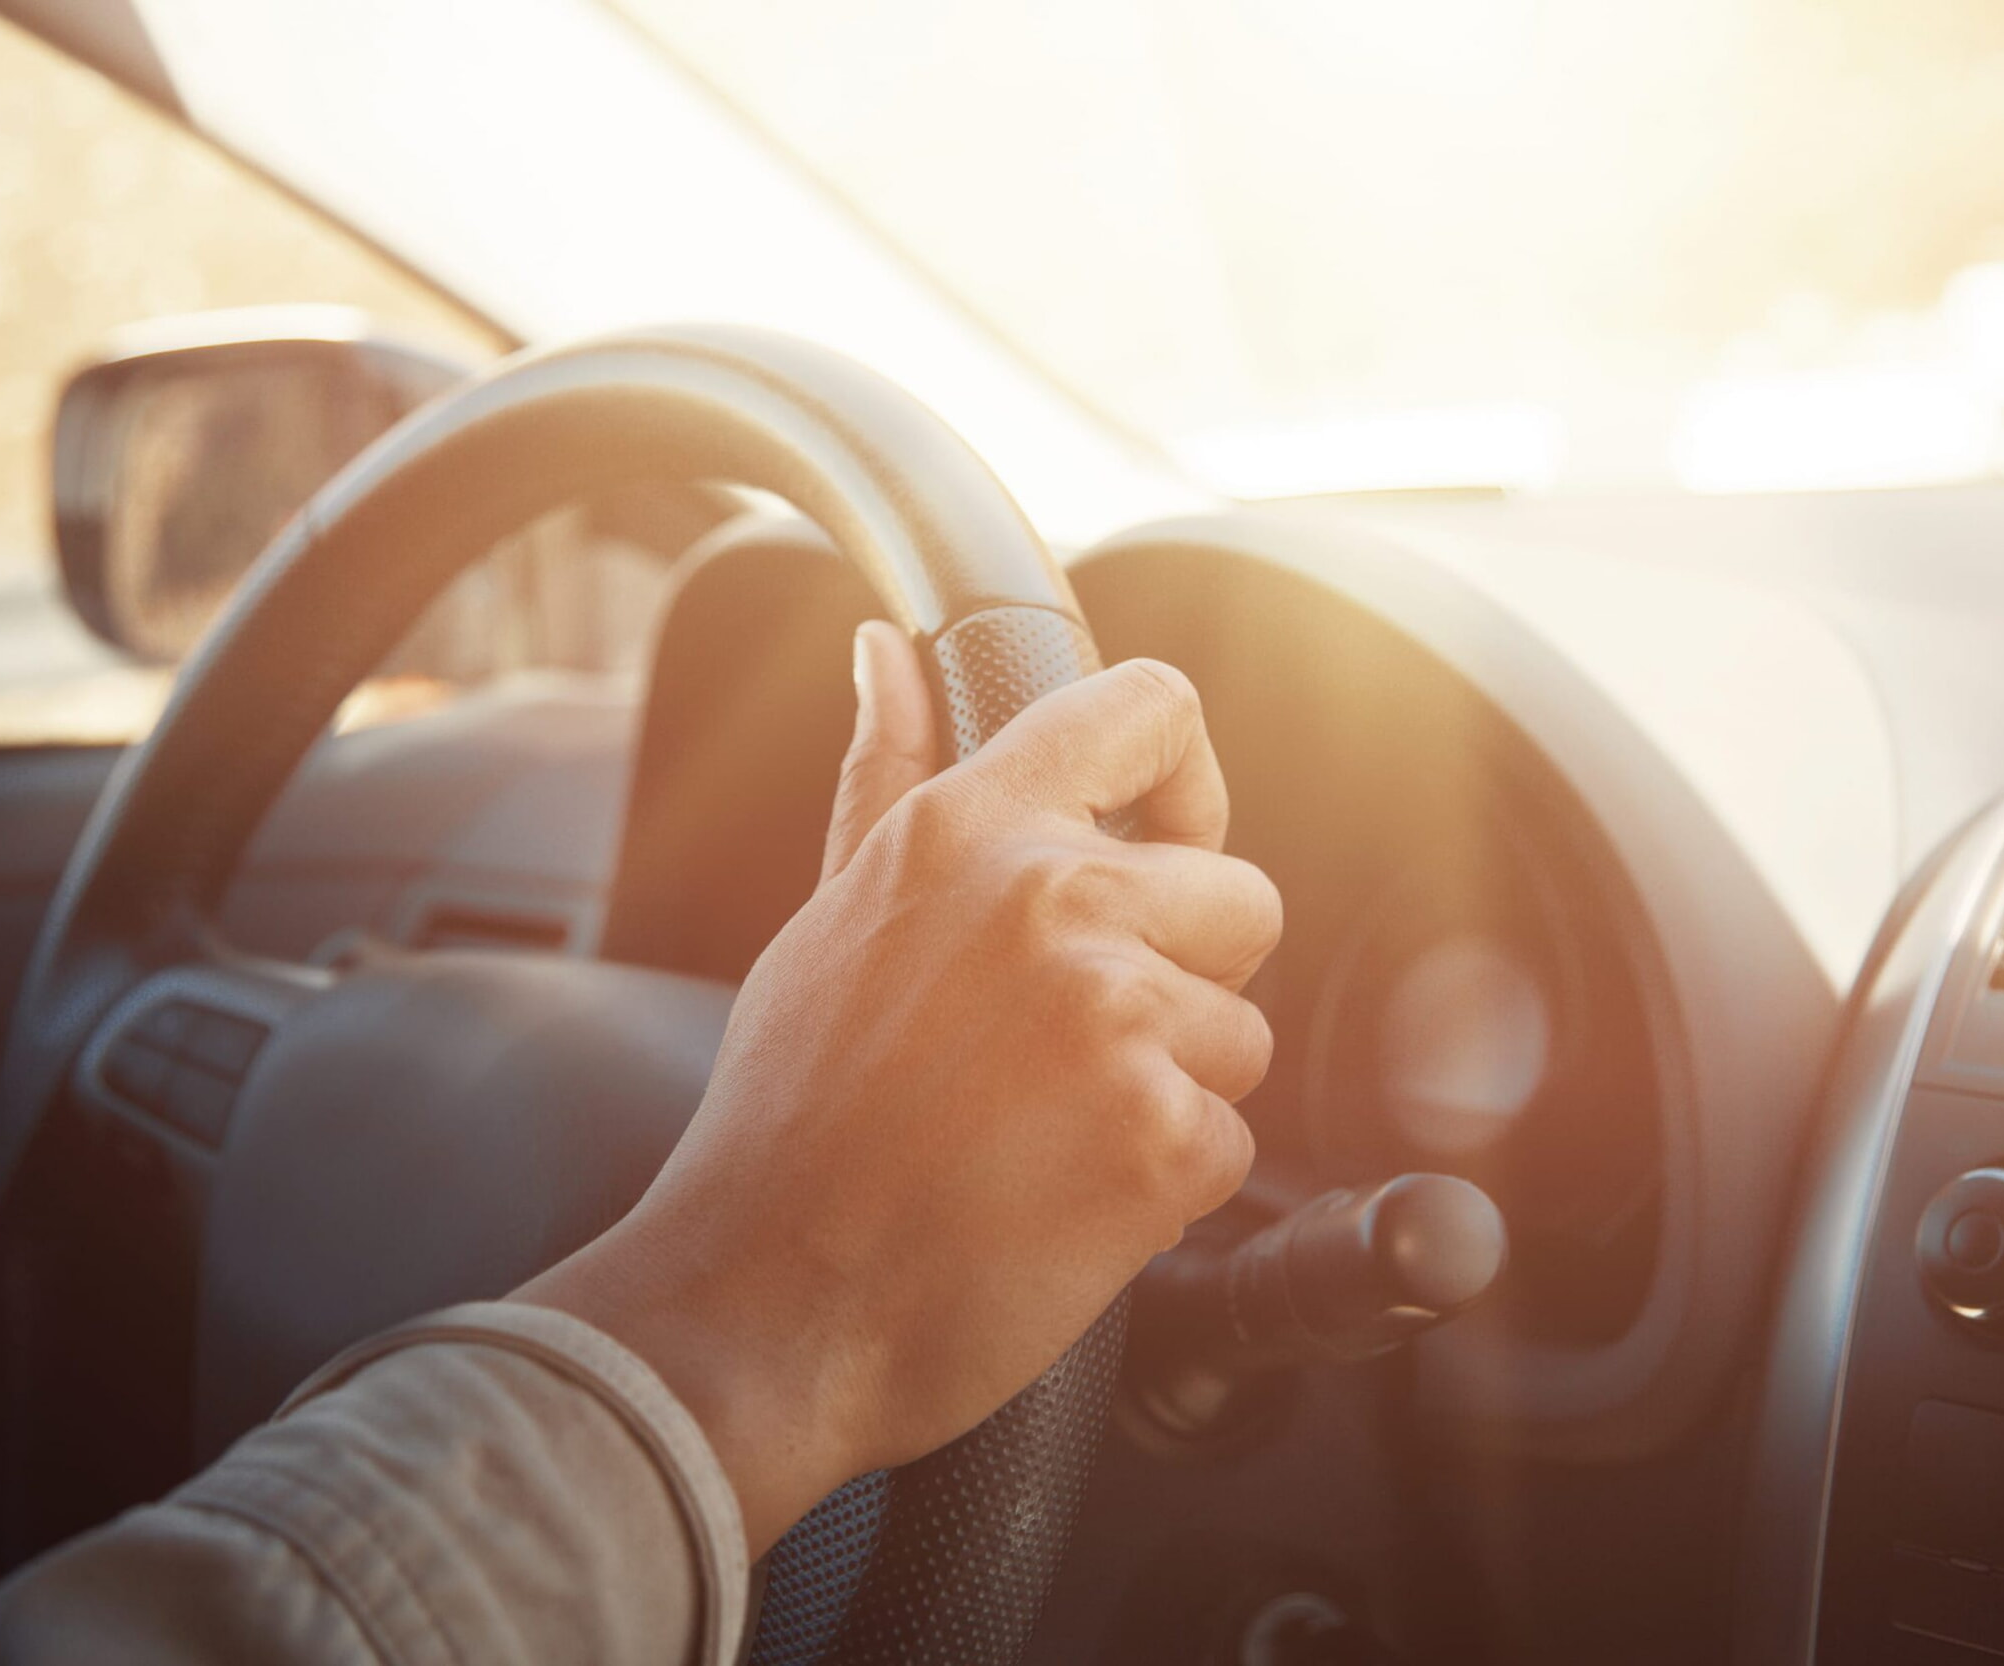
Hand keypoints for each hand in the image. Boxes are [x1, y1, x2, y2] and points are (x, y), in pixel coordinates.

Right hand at [515, 621, 1281, 1552]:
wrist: (763, 1308)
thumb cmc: (787, 1125)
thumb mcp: (825, 922)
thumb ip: (882, 777)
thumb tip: (888, 650)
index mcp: (968, 828)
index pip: (1150, 708)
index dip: (1187, 779)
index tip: (1171, 846)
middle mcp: (1052, 897)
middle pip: (1240, 900)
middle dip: (1183, 982)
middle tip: (1063, 1057)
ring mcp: (1112, 1015)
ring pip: (1240, 1035)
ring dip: (1167, 1094)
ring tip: (1038, 1138)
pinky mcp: (1160, 1135)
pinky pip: (1230, 1142)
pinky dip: (1161, 1187)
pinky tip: (1056, 1202)